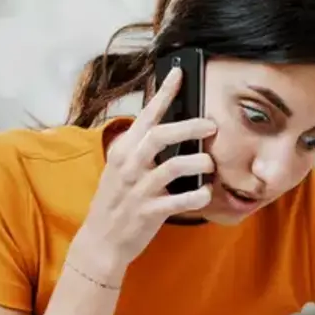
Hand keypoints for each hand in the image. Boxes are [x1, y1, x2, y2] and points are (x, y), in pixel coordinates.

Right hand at [68, 67, 216, 283]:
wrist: (102, 240)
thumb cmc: (119, 200)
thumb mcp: (123, 168)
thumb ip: (142, 148)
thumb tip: (174, 129)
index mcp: (123, 150)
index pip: (146, 115)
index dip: (164, 93)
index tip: (180, 73)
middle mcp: (129, 165)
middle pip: (161, 136)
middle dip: (190, 127)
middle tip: (212, 126)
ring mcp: (139, 189)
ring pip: (174, 166)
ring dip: (199, 163)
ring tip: (210, 165)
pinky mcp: (149, 212)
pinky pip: (179, 200)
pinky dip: (198, 196)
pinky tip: (206, 193)